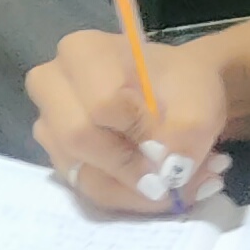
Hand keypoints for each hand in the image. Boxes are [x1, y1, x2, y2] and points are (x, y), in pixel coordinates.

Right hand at [23, 27, 227, 215]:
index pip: (101, 102)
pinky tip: (162, 187)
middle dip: (133, 167)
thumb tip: (168, 172)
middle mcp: (51, 87)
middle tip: (177, 176)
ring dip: (139, 190)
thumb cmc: (182, 85)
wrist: (176, 95)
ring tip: (183, 182)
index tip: (175, 140)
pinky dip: (132, 196)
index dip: (140, 130)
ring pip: (85, 174)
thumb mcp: (199, 99)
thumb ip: (186, 132)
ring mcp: (50, 126)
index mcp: (81, 52)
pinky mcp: (60, 160)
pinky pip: (91, 191)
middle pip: (78, 139)